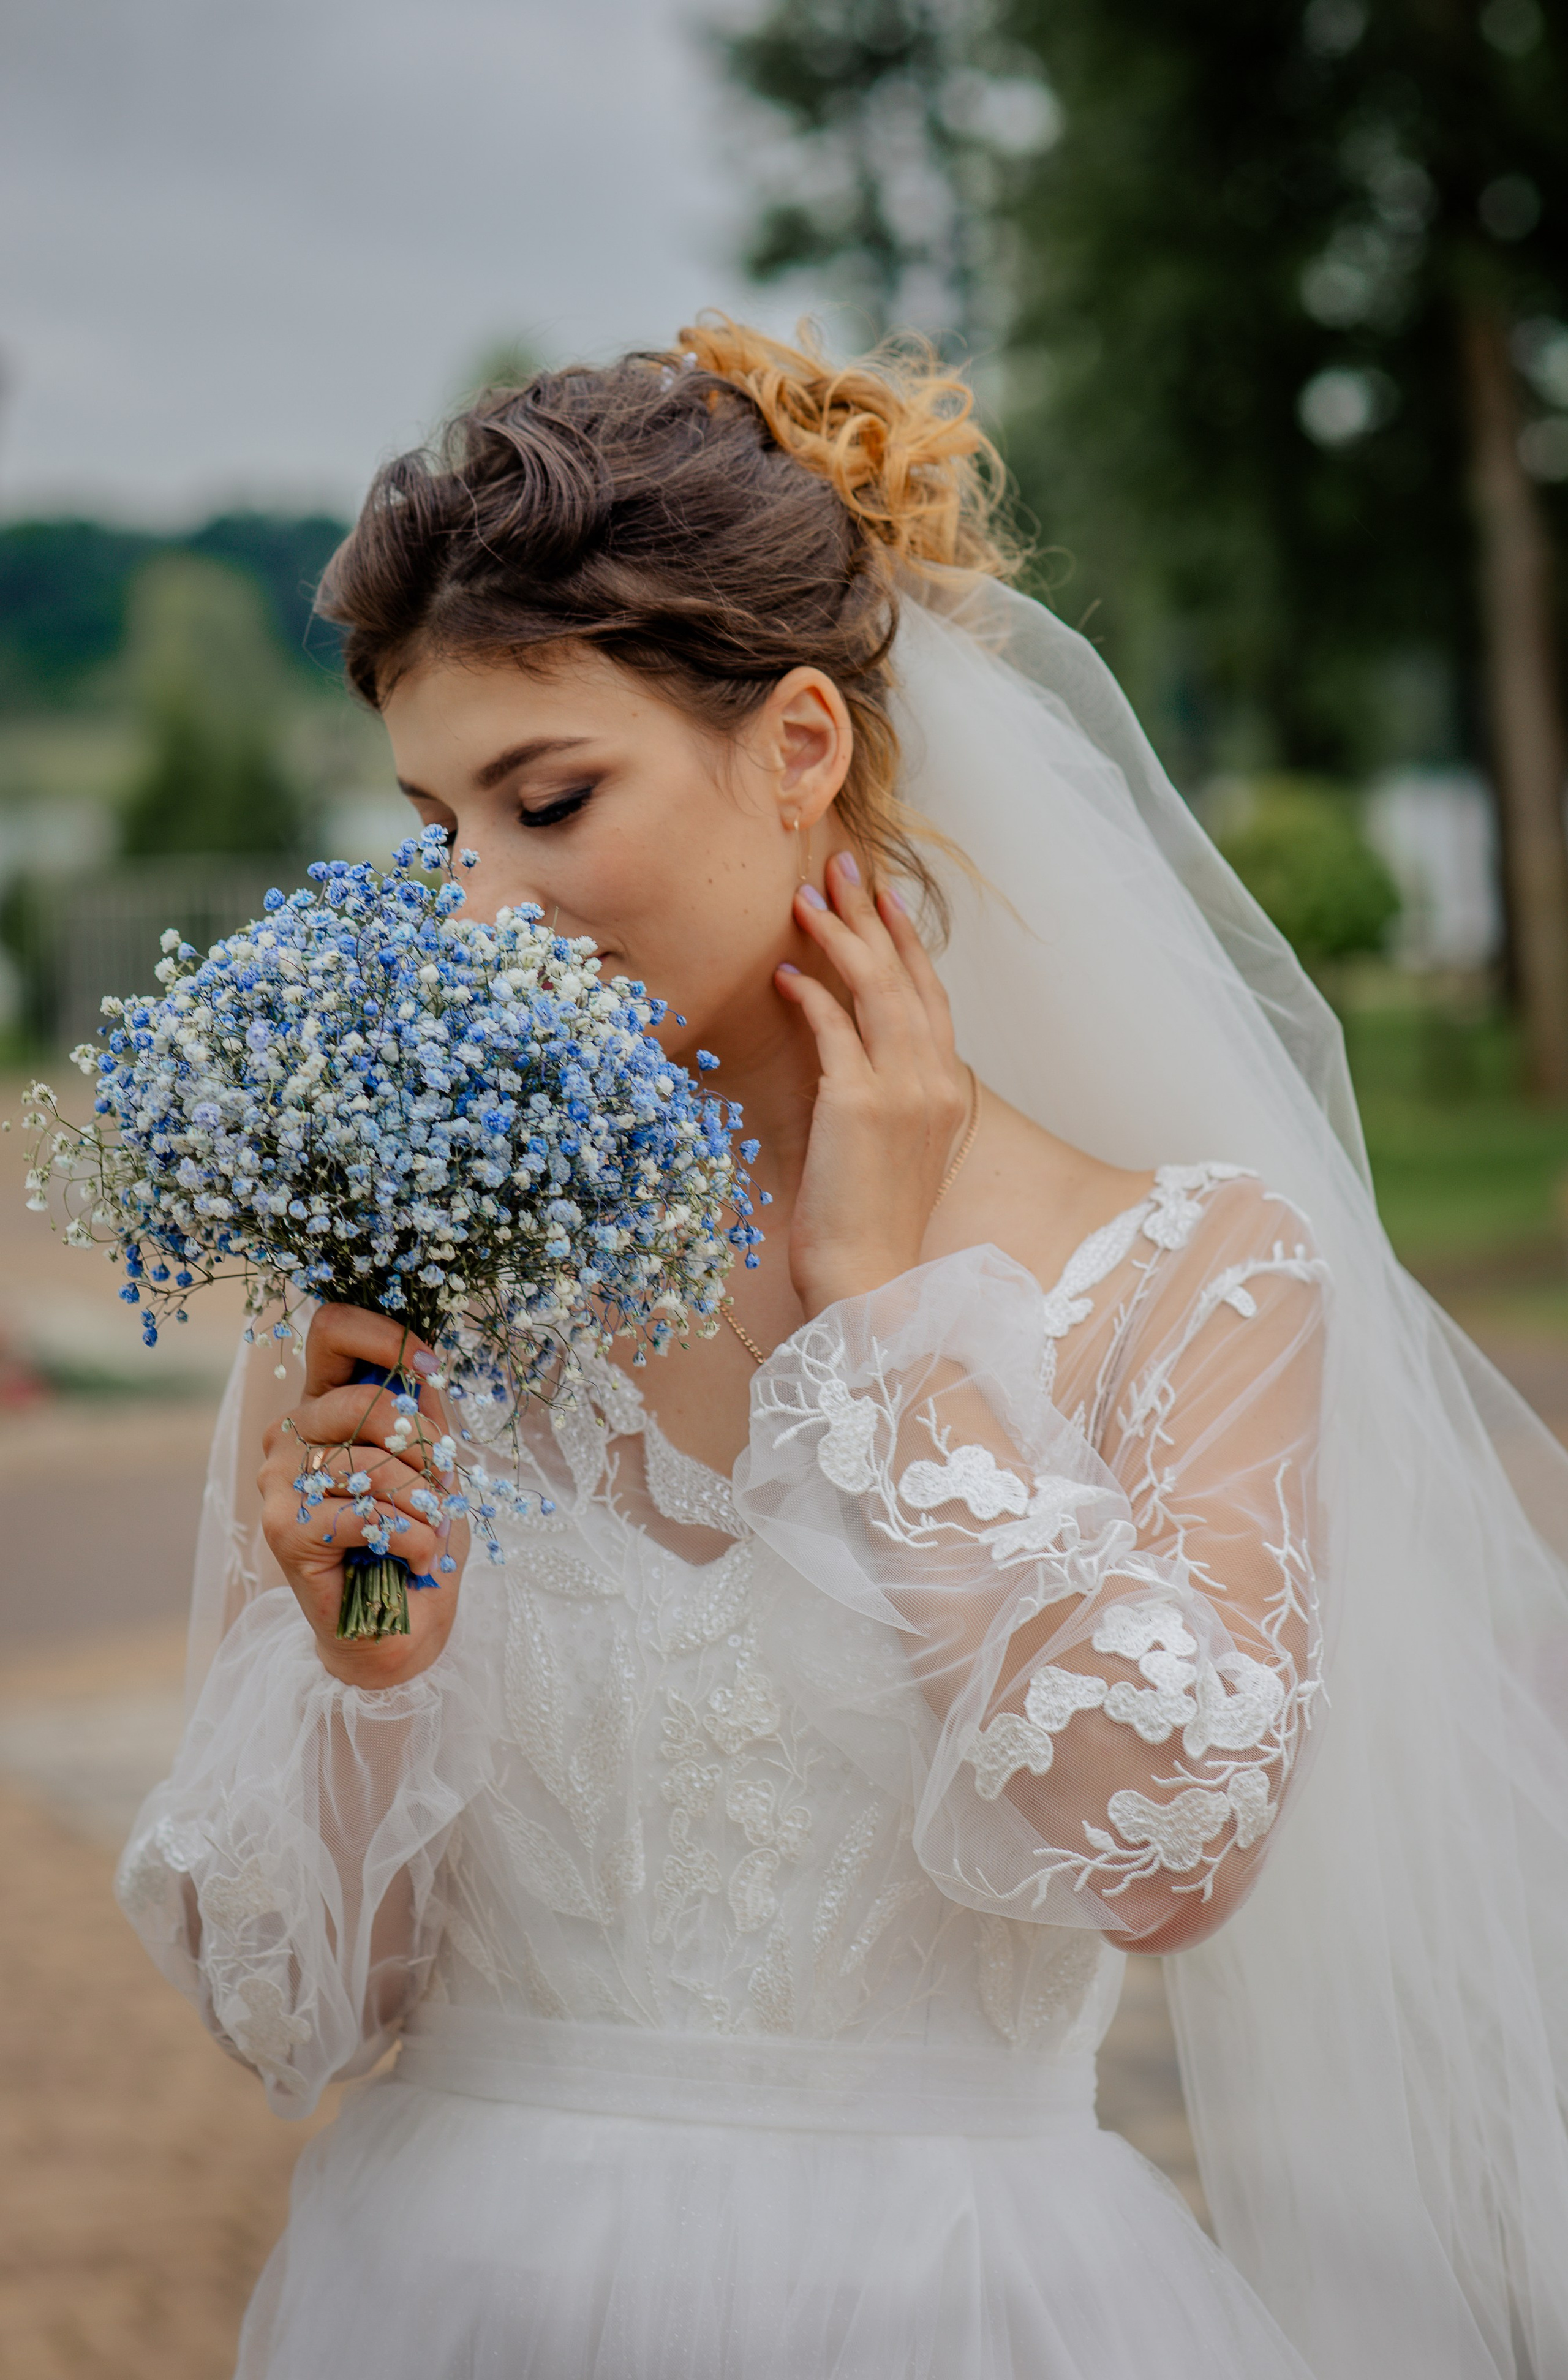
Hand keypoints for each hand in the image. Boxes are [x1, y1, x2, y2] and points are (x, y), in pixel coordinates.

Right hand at [259, 1305, 468, 1687]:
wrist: (397, 1628)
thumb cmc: (414, 1538)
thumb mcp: (432, 1461)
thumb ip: (422, 1410)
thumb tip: (423, 1367)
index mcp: (323, 1406)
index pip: (332, 1329)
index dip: (386, 1337)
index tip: (431, 1372)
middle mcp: (290, 1435)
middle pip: (365, 1402)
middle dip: (425, 1448)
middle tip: (440, 1490)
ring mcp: (276, 1481)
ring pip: (374, 1464)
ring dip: (425, 1505)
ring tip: (431, 1534)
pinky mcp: (282, 1528)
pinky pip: (368, 1514)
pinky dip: (412, 1538)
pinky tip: (416, 1559)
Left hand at [774, 851, 970, 1316]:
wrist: (870, 1281)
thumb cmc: (869, 1225)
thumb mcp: (893, 1151)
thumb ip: (890, 1098)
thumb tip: (857, 1058)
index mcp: (948, 1091)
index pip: (931, 996)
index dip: (907, 941)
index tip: (883, 897)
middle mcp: (936, 1081)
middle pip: (907, 976)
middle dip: (874, 914)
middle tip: (843, 865)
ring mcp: (904, 1091)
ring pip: (876, 989)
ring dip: (840, 937)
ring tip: (807, 898)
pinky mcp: (861, 1104)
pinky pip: (835, 1030)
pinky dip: (812, 996)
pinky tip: (785, 974)